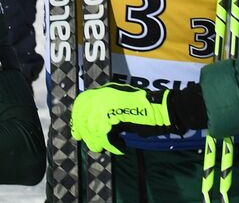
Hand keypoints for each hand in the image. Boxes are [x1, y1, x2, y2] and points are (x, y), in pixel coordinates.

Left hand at [70, 82, 206, 154]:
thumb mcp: (120, 110)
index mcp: (105, 90)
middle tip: (88, 143)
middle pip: (84, 113)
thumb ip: (105, 115)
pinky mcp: (113, 112)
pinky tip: (119, 147)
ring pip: (92, 126)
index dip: (76, 117)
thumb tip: (88, 129)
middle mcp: (104, 93)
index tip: (77, 132)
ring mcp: (108, 101)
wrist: (162, 109)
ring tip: (104, 147)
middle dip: (83, 131)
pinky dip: (111, 144)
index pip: (82, 101)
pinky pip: (104, 134)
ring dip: (97, 141)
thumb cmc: (144, 112)